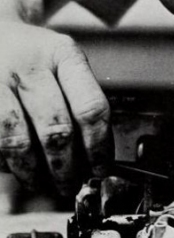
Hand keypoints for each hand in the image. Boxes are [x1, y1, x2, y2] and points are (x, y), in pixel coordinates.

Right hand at [0, 22, 112, 194]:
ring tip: (41, 181)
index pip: (90, 109)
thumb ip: (80, 105)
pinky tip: (13, 164)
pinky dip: (5, 162)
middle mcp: (29, 64)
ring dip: (33, 172)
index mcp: (62, 54)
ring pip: (18, 141)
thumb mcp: (63, 65)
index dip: (98, 148)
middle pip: (56, 130)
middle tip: (70, 183)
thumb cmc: (34, 59)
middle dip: (66, 167)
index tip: (100, 168)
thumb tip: (92, 159)